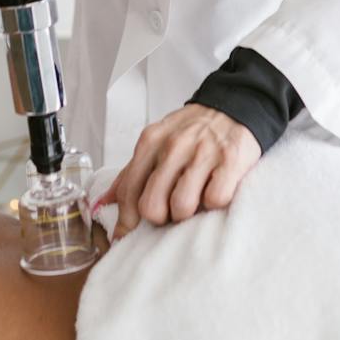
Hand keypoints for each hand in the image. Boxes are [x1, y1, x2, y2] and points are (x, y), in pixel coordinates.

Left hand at [103, 104, 261, 237]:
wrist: (235, 104)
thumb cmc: (193, 130)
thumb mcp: (157, 140)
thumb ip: (132, 171)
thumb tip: (103, 203)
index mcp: (151, 141)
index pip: (128, 191)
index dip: (126, 221)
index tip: (125, 236)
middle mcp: (174, 146)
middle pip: (151, 205)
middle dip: (160, 217)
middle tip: (170, 212)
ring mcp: (202, 152)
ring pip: (181, 207)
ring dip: (187, 213)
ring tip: (194, 201)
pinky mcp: (230, 160)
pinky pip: (215, 200)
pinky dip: (214, 203)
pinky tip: (215, 190)